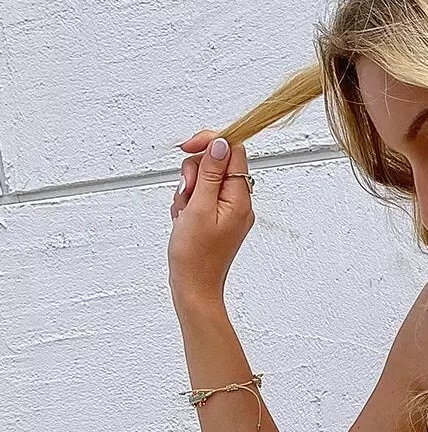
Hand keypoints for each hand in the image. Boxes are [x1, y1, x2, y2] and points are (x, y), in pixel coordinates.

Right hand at [168, 129, 254, 301]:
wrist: (194, 287)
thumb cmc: (195, 255)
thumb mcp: (199, 207)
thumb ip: (210, 173)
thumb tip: (221, 143)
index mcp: (240, 198)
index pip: (234, 151)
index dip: (210, 143)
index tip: (188, 148)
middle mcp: (239, 203)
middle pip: (216, 163)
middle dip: (194, 172)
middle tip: (186, 193)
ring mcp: (227, 211)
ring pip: (204, 180)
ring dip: (188, 190)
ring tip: (184, 212)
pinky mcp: (216, 219)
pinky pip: (200, 197)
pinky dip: (187, 203)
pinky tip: (183, 220)